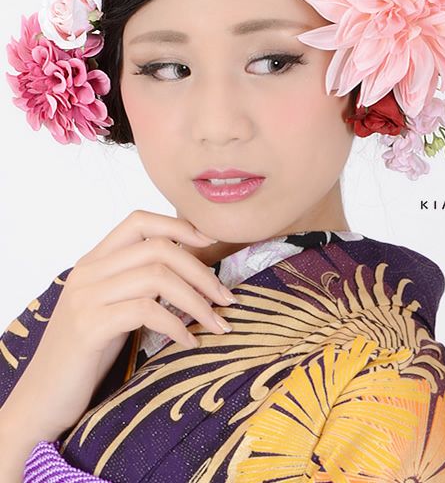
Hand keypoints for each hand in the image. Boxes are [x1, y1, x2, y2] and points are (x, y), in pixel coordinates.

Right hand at [1, 210, 234, 440]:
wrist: (43, 397)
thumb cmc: (89, 351)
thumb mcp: (113, 306)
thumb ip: (141, 283)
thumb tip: (196, 272)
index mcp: (95, 261)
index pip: (139, 221)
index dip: (179, 226)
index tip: (211, 245)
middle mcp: (88, 272)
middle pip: (159, 249)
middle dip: (202, 273)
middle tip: (226, 299)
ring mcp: (86, 297)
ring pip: (157, 277)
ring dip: (197, 301)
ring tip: (217, 324)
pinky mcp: (89, 326)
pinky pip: (147, 311)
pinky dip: (177, 326)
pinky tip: (189, 343)